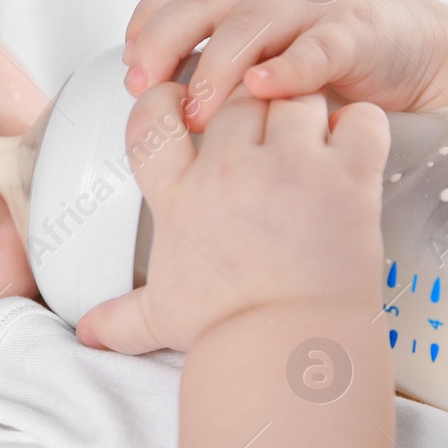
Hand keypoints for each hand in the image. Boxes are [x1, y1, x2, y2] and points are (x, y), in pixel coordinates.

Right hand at [75, 82, 389, 354]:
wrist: (288, 354)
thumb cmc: (227, 334)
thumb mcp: (162, 317)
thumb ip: (120, 317)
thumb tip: (86, 333)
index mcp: (180, 195)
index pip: (155, 116)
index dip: (168, 99)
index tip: (183, 105)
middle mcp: (231, 170)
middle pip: (235, 92)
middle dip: (248, 101)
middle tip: (263, 129)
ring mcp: (291, 168)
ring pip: (296, 95)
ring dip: (304, 109)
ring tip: (310, 143)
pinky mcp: (346, 178)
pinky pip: (360, 120)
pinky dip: (361, 125)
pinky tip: (352, 150)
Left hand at [121, 0, 443, 132]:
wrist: (419, 53)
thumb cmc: (330, 59)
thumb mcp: (265, 52)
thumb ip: (217, 60)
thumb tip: (151, 100)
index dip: (148, 24)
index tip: (129, 69)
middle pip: (207, 1)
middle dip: (166, 43)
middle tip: (143, 90)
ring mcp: (318, 3)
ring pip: (255, 21)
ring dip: (218, 67)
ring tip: (196, 113)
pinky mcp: (358, 32)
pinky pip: (318, 46)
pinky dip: (288, 68)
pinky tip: (263, 90)